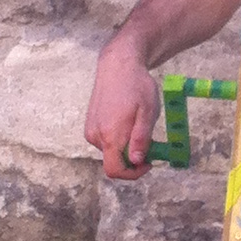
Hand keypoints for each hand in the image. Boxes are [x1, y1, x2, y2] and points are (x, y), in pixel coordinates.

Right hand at [85, 34, 157, 179]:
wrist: (117, 66)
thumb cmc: (136, 86)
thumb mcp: (148, 112)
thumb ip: (141, 138)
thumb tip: (136, 161)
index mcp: (110, 134)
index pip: (115, 170)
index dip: (133, 174)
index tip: (148, 163)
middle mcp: (95, 136)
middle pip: (115, 161)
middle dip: (134, 157)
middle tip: (150, 140)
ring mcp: (90, 130)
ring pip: (111, 151)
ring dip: (127, 146)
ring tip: (138, 124)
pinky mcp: (90, 125)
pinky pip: (106, 141)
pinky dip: (118, 138)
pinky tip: (127, 119)